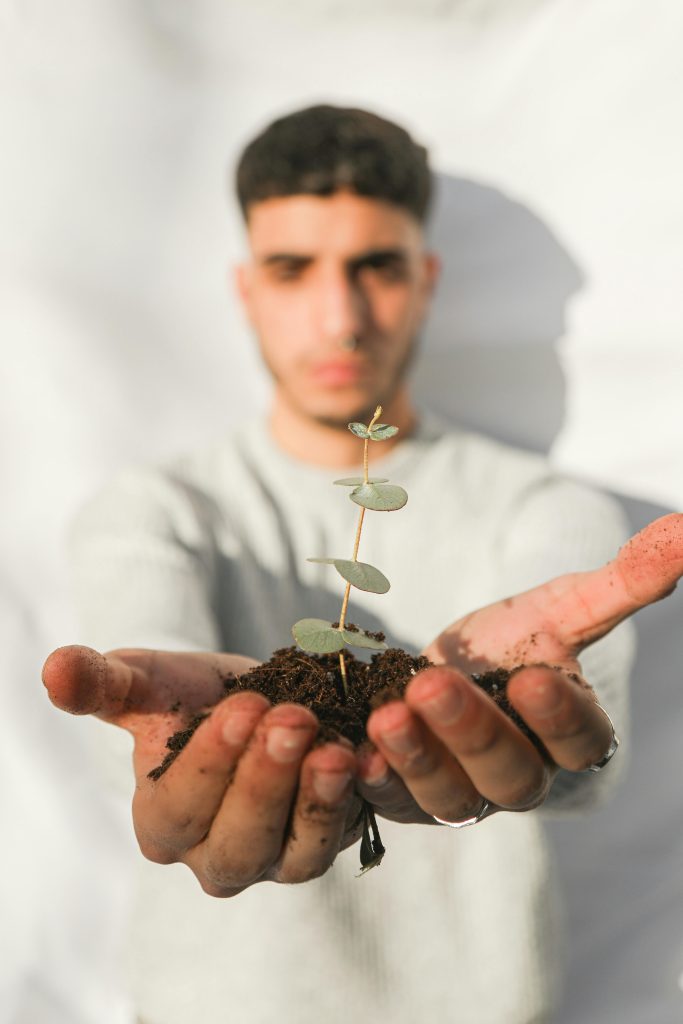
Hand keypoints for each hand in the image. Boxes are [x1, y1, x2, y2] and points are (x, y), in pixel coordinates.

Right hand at [42, 646, 362, 893]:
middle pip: (234, 843)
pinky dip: (351, 804)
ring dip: (313, 800)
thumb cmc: (194, 697)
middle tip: (290, 718)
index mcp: (162, 824)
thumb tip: (53, 669)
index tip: (242, 706)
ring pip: (290, 854)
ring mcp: (270, 861)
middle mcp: (213, 857)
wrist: (260, 700)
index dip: (210, 762)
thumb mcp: (150, 683)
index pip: (176, 810)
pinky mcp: (318, 847)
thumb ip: (104, 683)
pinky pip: (336, 840)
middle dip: (264, 780)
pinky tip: (363, 759)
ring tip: (334, 747)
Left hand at [357, 513, 682, 824]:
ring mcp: (462, 794)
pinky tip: (352, 755)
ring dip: (419, 758)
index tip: (533, 678)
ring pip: (450, 796)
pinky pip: (391, 803)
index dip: (561, 717)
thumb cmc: (514, 643)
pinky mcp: (407, 798)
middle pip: (511, 773)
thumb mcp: (561, 606)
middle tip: (438, 685)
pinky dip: (373, 783)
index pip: (582, 742)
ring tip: (388, 713)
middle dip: (474, 731)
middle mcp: (519, 776)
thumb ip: (624, 581)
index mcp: (568, 736)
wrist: (451, 672)